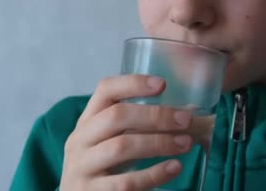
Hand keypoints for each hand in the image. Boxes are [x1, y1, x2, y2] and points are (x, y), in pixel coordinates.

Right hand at [59, 75, 192, 190]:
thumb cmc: (102, 167)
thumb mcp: (109, 141)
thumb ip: (137, 126)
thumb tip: (183, 113)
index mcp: (86, 121)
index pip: (105, 90)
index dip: (133, 83)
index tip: (163, 84)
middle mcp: (79, 140)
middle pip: (116, 116)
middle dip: (155, 115)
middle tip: (185, 119)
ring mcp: (82, 168)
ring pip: (121, 147)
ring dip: (159, 143)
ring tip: (186, 143)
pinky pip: (126, 182)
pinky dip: (154, 173)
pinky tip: (174, 167)